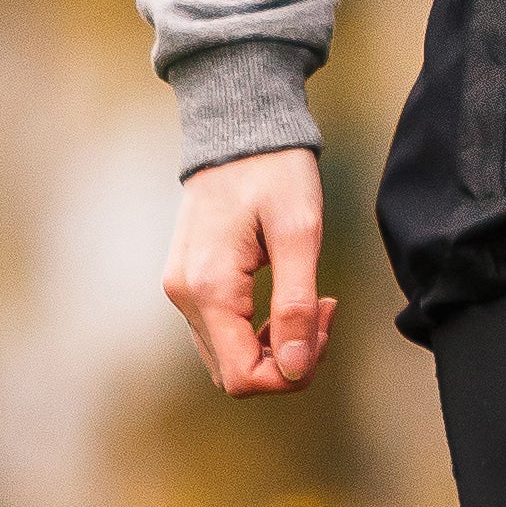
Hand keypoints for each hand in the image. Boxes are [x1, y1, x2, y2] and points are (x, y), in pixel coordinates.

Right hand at [161, 147, 336, 396]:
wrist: (239, 130)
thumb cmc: (273, 172)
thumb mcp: (299, 234)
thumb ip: (297, 305)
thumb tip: (295, 368)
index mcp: (209, 289)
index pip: (244, 377)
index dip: (291, 373)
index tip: (323, 326)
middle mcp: (185, 297)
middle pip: (235, 373)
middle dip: (287, 360)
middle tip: (323, 315)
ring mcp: (182, 291)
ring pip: (230, 357)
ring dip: (276, 346)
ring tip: (312, 305)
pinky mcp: (190, 283)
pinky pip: (224, 332)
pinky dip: (260, 331)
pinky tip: (289, 300)